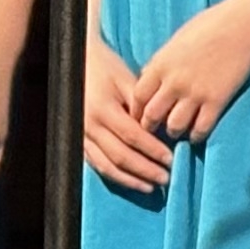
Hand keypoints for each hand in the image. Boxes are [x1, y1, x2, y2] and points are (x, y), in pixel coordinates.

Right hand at [82, 31, 172, 194]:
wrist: (78, 61)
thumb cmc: (106, 67)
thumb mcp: (126, 79)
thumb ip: (141, 104)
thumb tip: (158, 129)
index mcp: (103, 109)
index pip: (132, 136)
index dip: (153, 150)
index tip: (171, 159)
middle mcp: (89, 126)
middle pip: (120, 156)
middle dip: (145, 170)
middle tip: (166, 178)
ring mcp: (81, 136)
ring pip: (107, 166)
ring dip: (130, 179)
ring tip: (151, 187)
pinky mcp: (78, 141)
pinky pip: (96, 164)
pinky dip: (115, 176)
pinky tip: (131, 181)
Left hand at [130, 0, 249, 149]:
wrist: (241, 25)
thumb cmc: (208, 26)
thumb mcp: (175, 42)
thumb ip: (161, 63)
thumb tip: (151, 79)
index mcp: (160, 64)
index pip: (138, 96)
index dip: (136, 110)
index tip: (140, 115)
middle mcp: (174, 82)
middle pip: (152, 115)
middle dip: (150, 126)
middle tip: (155, 129)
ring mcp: (195, 93)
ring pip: (174, 126)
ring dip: (174, 132)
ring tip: (177, 131)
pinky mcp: (217, 100)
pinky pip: (201, 127)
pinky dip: (196, 135)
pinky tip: (196, 133)